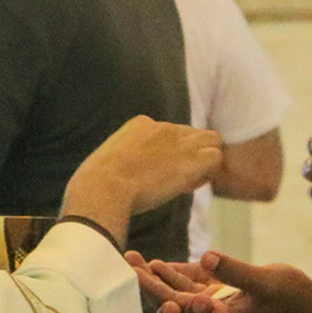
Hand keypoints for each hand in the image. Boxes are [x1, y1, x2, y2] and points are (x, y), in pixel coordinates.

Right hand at [71, 116, 222, 214]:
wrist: (102, 188)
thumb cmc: (95, 185)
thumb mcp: (106, 163)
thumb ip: (121, 162)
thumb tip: (118, 178)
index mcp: (141, 125)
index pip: (171, 133)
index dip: (170, 154)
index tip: (157, 174)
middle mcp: (164, 127)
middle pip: (194, 134)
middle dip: (191, 154)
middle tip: (176, 180)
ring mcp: (179, 142)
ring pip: (212, 141)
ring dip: (204, 162)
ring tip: (186, 184)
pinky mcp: (190, 159)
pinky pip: (216, 157)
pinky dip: (207, 174)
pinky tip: (188, 188)